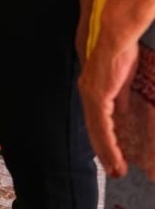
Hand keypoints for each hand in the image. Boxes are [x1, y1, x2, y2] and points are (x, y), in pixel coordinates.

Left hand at [79, 29, 138, 176]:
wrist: (116, 38)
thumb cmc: (121, 51)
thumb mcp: (122, 78)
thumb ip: (119, 96)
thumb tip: (121, 110)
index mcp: (92, 88)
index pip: (96, 119)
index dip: (103, 138)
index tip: (111, 154)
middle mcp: (87, 93)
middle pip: (94, 130)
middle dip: (104, 152)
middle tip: (114, 170)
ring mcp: (91, 95)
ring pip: (97, 132)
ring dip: (108, 153)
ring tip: (117, 170)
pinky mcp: (98, 96)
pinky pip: (103, 126)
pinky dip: (109, 144)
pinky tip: (116, 157)